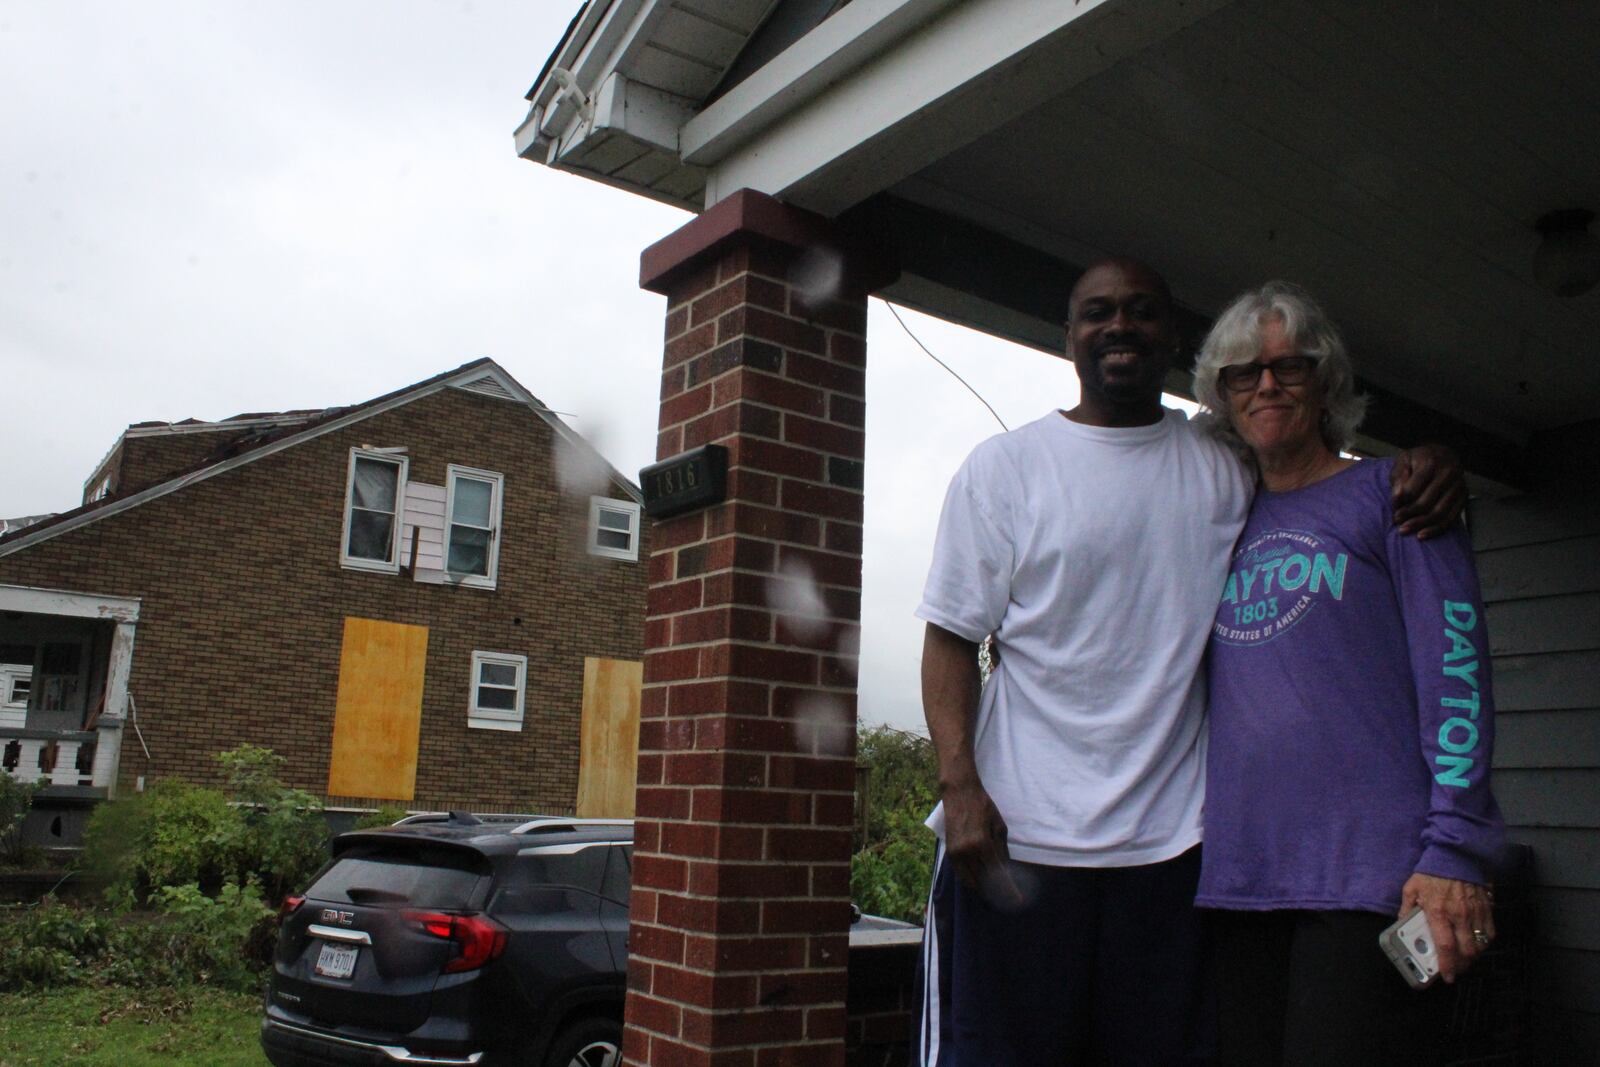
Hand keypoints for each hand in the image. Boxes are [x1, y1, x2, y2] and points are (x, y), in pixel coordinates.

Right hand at [941, 780, 1017, 903]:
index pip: (998, 873)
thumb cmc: (983, 806)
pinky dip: (971, 880)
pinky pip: (961, 874)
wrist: (959, 793)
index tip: (1017, 899)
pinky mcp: (949, 852)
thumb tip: (1005, 869)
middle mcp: (968, 851)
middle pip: (984, 881)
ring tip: (994, 893)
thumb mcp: (999, 826)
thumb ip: (1002, 850)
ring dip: (983, 889)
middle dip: (996, 893)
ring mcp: (956, 853)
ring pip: (970, 881)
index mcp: (983, 843)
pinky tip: (980, 882)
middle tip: (1007, 898)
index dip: (1009, 889)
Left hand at [1390, 444, 1466, 538]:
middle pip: (1425, 503)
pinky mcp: (1464, 496)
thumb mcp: (1404, 460)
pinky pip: (1451, 518)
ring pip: (1439, 513)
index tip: (1393, 509)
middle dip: (1408, 515)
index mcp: (1430, 463)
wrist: (1444, 454)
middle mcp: (1447, 473)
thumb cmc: (1419, 459)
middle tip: (1397, 521)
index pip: (1412, 490)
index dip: (1399, 503)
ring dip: (1420, 524)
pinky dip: (1436, 529)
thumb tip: (1398, 496)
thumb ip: (1398, 477)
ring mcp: (1458, 485)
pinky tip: (1422, 534)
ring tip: (1405, 529)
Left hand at [1399, 872, 1494, 982]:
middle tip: (1455, 969)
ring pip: (1480, 944)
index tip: (1447, 977)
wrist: (1456, 855)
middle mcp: (1459, 915)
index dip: (1447, 965)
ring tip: (1465, 958)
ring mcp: (1475, 913)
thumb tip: (1402, 923)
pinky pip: (1490, 932)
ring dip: (1473, 956)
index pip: (1445, 946)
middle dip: (1462, 965)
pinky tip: (1477, 943)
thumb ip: (1407, 908)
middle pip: (1467, 951)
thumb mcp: (1412, 888)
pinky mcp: (1487, 908)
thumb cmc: (1431, 872)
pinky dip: (1484, 942)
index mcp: (1438, 912)